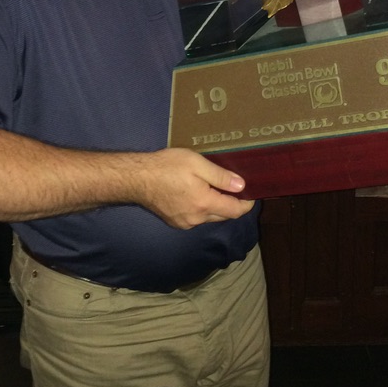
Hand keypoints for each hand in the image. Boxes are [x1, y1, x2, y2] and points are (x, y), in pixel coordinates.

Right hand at [134, 148, 255, 229]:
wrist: (136, 178)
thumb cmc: (166, 166)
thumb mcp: (196, 164)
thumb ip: (220, 176)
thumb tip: (242, 186)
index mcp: (204, 204)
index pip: (235, 211)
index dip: (247, 203)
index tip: (251, 193)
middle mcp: (196, 219)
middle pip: (223, 215)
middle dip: (231, 204)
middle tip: (232, 186)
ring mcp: (184, 223)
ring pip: (208, 217)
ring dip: (215, 206)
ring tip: (212, 187)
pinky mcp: (174, 222)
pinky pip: (195, 217)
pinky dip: (201, 208)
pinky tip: (194, 194)